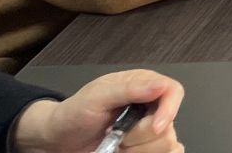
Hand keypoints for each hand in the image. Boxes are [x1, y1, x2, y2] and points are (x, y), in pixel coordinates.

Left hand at [11, 69, 184, 152]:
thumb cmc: (72, 114)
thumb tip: (159, 85)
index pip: (173, 92)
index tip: (153, 127)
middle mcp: (150, 107)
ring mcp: (149, 130)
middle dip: (140, 137)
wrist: (58, 140)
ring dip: (138, 151)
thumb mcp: (96, 97)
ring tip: (116, 145)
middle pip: (169, 124)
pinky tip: (127, 152)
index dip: (169, 110)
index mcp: (143, 85)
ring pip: (167, 144)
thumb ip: (129, 89)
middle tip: (116, 135)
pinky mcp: (146, 149)